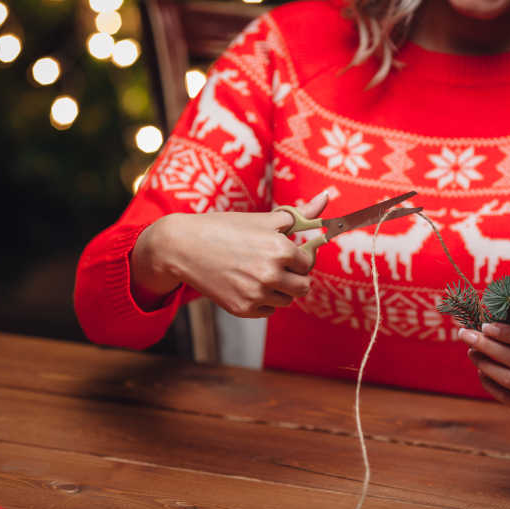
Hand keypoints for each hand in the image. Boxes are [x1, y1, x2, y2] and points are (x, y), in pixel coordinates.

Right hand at [131, 193, 328, 316]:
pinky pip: (268, 310)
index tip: (287, 253)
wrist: (183, 247)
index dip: (299, 257)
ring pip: (286, 300)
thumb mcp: (263, 219)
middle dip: (294, 277)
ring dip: (279, 290)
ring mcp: (256, 294)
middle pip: (303, 287)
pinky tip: (247, 283)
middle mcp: (271, 274)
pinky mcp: (243, 309)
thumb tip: (326, 198)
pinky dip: (263, 300)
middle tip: (277, 266)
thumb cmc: (224, 228)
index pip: (308, 262)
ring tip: (258, 273)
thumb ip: (300, 214)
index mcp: (280, 249)